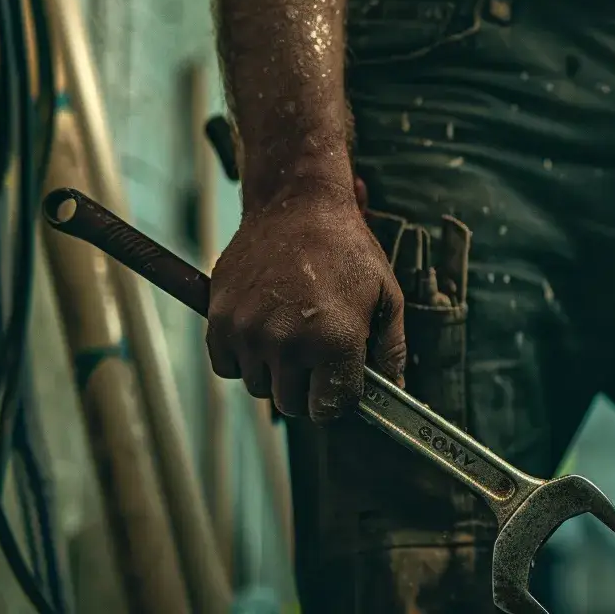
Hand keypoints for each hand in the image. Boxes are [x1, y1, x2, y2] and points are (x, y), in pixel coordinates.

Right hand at [206, 180, 404, 421]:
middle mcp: (287, 343)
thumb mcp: (387, 296)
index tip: (340, 382)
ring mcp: (248, 332)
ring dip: (275, 372)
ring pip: (259, 387)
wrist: (297, 206)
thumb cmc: (347, 250)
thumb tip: (395, 390)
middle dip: (308, 389)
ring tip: (292, 335)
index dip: (338, 399)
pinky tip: (264, 331)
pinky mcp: (219, 320)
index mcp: (334, 341)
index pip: (329, 409)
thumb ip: (391, 348)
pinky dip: (243, 358)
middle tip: (317, 357)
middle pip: (292, 404)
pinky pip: (227, 366)